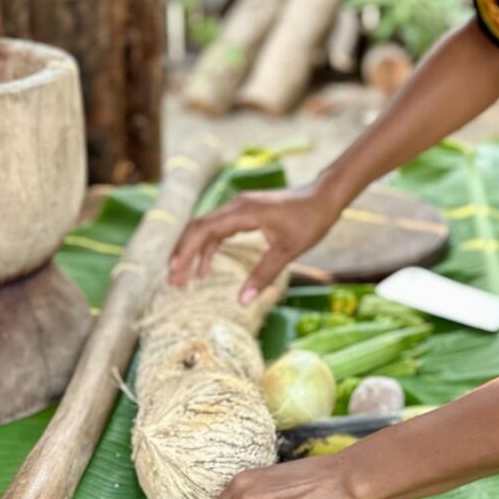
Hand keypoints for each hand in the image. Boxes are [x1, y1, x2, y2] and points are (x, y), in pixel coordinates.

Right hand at [167, 181, 345, 302]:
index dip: (186, 251)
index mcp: (242, 212)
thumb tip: (241, 301)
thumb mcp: (287, 251)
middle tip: (173, 281)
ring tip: (185, 278)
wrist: (325, 196)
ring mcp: (240, 208)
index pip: (203, 230)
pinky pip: (219, 229)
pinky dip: (209, 247)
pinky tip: (206, 267)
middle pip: (199, 228)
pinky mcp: (246, 212)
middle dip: (184, 254)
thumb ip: (263, 274)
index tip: (175, 272)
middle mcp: (236, 206)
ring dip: (194, 252)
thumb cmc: (310, 220)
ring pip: (207, 228)